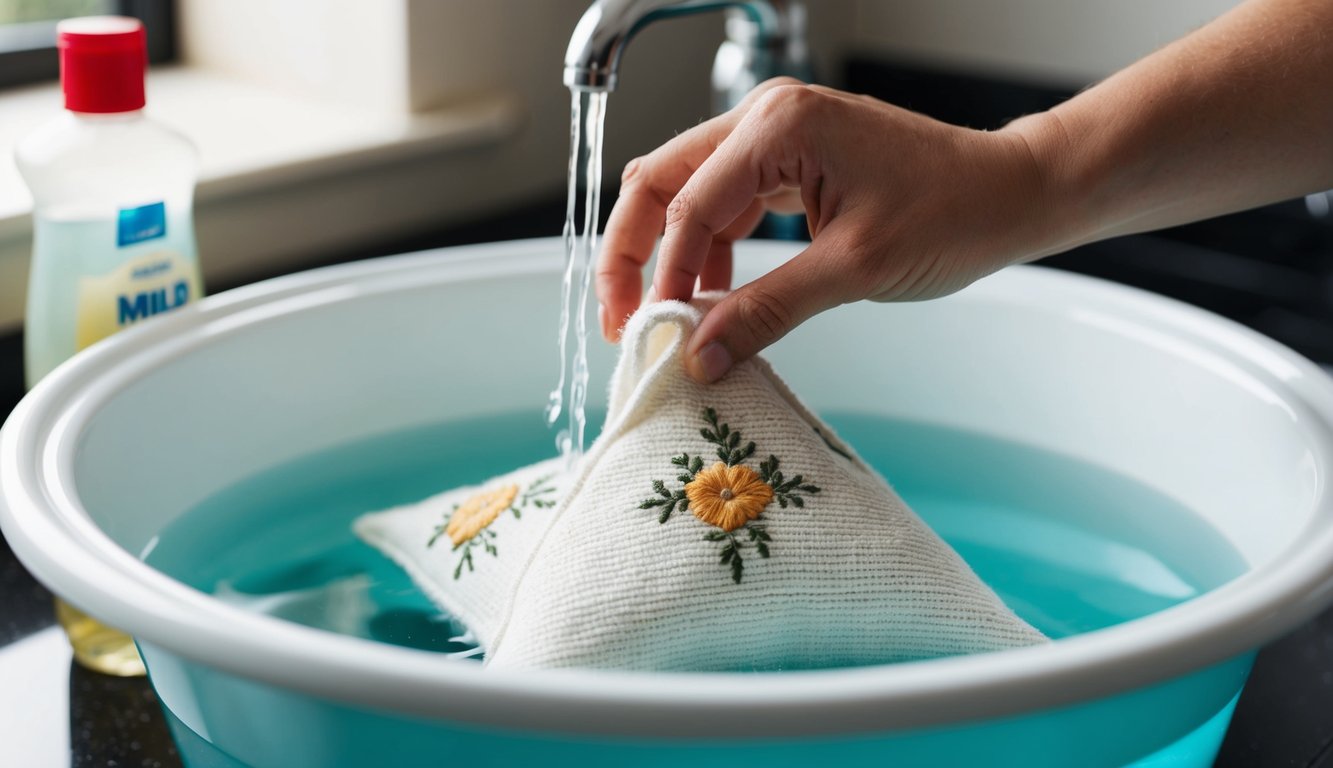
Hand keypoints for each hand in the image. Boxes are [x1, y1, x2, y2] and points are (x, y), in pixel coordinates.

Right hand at [596, 78, 1057, 382]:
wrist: (1011, 194)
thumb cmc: (951, 215)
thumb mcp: (851, 270)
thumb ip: (765, 311)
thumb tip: (699, 356)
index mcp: (777, 125)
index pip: (686, 204)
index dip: (660, 275)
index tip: (651, 333)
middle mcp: (767, 116)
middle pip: (662, 181)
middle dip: (635, 251)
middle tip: (621, 319)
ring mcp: (777, 134)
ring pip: (687, 191)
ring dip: (669, 253)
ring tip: (665, 317)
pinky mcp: (792, 159)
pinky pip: (727, 202)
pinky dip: (710, 249)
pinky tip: (714, 295)